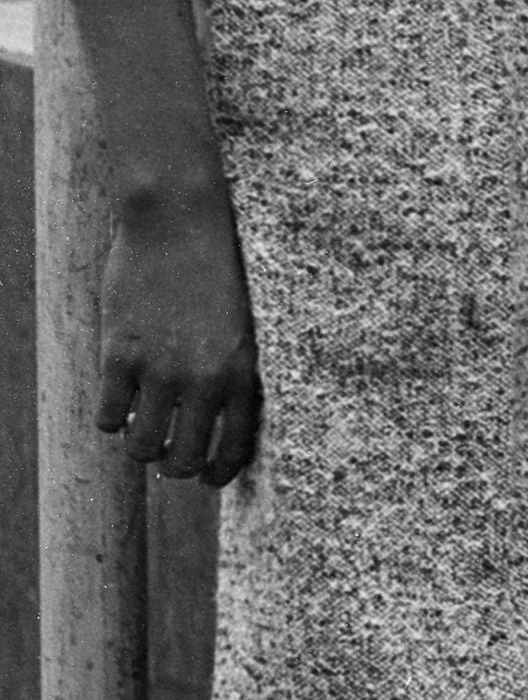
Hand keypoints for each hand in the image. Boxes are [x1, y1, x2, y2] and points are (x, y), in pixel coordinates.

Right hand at [97, 178, 261, 486]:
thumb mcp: (244, 323)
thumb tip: (217, 418)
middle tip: (167, 456)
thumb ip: (234, 370)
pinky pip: (109, 416)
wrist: (179, 221)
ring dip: (140, 446)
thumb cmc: (216, 266)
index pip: (236, 449)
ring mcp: (161, 370)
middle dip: (175, 466)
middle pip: (185, 460)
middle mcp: (205, 381)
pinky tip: (118, 400)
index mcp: (243, 373)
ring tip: (141, 430)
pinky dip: (111, 417)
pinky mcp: (121, 354)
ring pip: (142, 446)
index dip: (219, 473)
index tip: (208, 478)